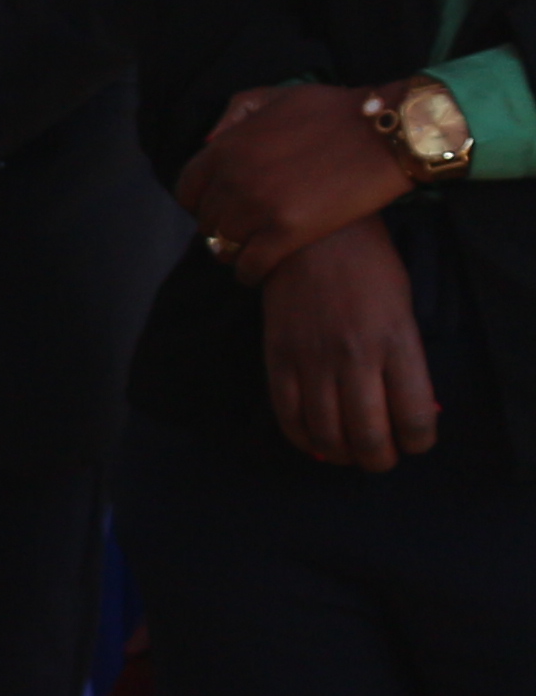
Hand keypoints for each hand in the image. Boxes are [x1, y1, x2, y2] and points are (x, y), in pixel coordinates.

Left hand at [177, 80, 417, 286]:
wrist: (386, 133)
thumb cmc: (336, 111)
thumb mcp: (276, 96)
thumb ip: (236, 115)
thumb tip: (209, 143)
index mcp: (226, 148)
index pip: (187, 189)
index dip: (200, 202)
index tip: (216, 208)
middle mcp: (234, 179)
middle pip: (206, 220)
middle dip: (219, 227)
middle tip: (238, 232)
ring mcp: (258, 207)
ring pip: (225, 245)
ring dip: (234, 251)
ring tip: (248, 252)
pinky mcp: (287, 233)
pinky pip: (251, 265)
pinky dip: (250, 272)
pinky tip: (258, 272)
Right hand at [260, 216, 439, 470]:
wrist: (310, 236)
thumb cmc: (369, 269)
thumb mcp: (404, 311)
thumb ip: (406, 361)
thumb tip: (410, 412)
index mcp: (396, 341)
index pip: (414, 417)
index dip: (417, 442)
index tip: (415, 442)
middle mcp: (355, 355)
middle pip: (369, 435)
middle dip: (379, 459)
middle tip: (380, 458)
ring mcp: (312, 358)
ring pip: (327, 434)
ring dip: (342, 456)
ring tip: (348, 453)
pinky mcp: (278, 356)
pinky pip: (287, 415)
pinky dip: (302, 439)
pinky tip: (314, 441)